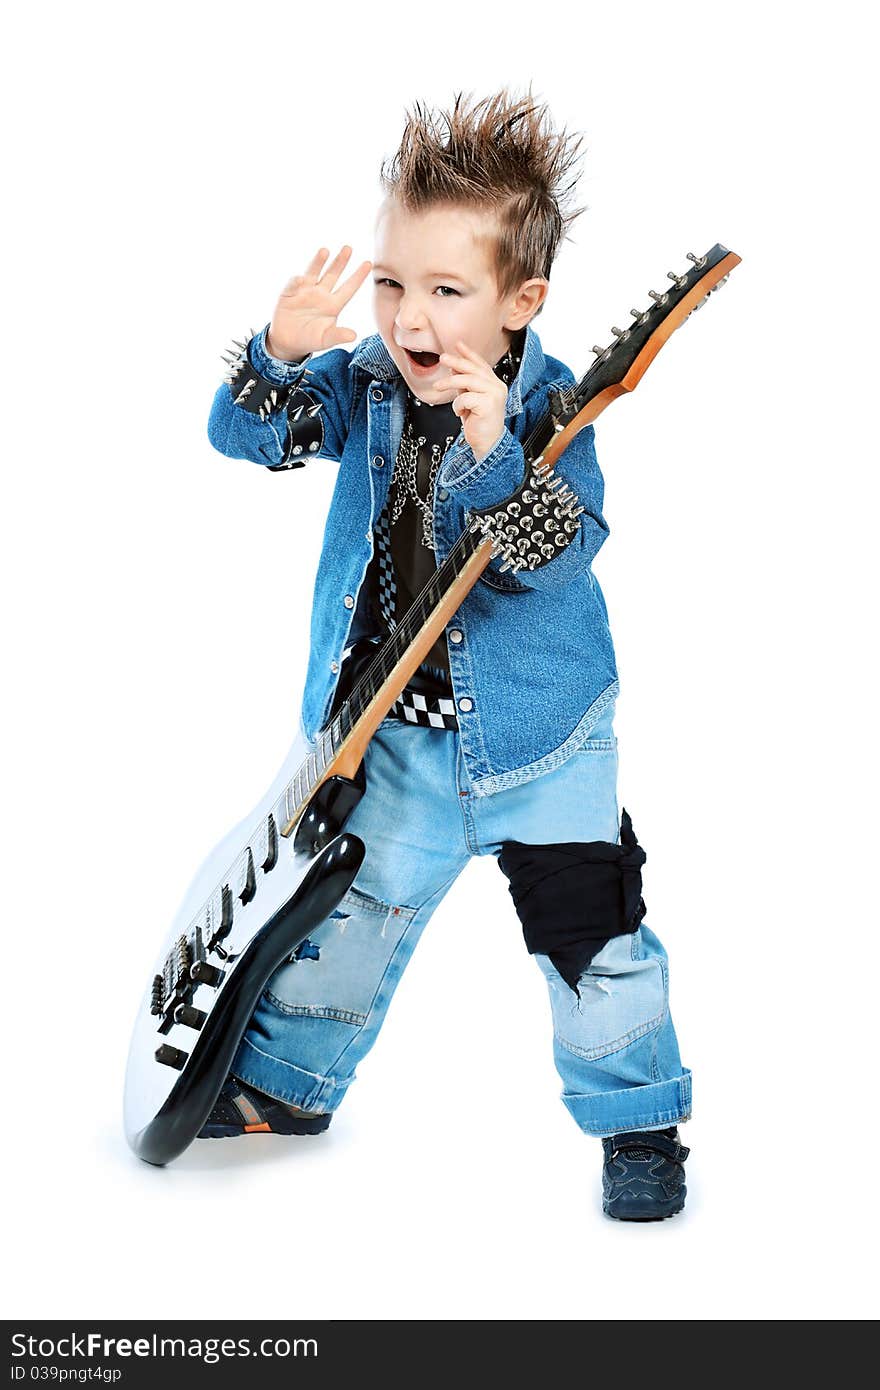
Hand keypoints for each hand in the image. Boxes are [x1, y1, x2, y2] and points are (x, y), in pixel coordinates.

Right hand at [266, 246, 372, 358]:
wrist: (288, 342)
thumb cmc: (310, 339)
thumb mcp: (325, 340)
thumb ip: (338, 336)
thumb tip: (353, 335)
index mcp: (333, 305)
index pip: (349, 288)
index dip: (358, 276)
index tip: (369, 263)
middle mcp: (321, 294)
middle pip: (333, 275)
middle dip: (340, 261)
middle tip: (348, 248)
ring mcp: (305, 291)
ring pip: (314, 273)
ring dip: (319, 262)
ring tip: (325, 251)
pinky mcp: (290, 293)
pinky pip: (294, 284)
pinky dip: (297, 281)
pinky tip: (301, 280)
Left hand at [435, 341, 507, 461]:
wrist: (487, 444)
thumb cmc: (478, 423)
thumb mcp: (469, 399)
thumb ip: (465, 384)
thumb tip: (454, 368)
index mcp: (494, 384)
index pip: (481, 364)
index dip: (469, 354)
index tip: (457, 344)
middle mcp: (497, 386)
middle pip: (474, 369)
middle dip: (456, 362)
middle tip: (442, 358)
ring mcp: (495, 394)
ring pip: (468, 380)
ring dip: (450, 382)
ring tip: (437, 387)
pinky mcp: (489, 404)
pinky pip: (466, 397)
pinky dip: (458, 405)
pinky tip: (461, 414)